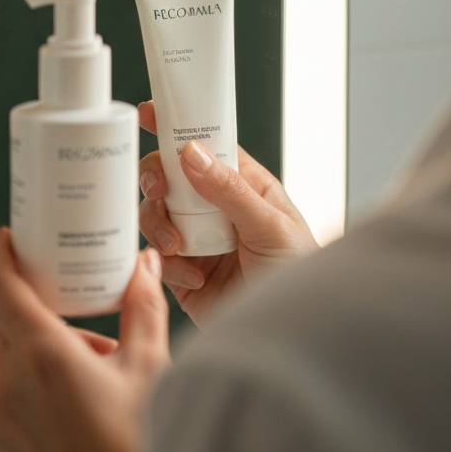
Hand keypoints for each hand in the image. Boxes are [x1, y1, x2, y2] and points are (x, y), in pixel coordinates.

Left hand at [0, 229, 169, 451]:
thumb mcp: (151, 373)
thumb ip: (143, 309)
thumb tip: (143, 267)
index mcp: (43, 356)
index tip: (10, 239)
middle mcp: (9, 384)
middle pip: (4, 318)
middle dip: (37, 307)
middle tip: (72, 311)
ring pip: (7, 357)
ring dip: (37, 351)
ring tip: (87, 372)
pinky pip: (3, 394)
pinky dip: (28, 386)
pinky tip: (68, 404)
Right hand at [137, 101, 318, 325]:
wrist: (293, 337)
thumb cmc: (301, 277)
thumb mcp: (272, 228)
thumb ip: (230, 191)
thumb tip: (192, 153)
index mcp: (243, 186)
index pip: (205, 146)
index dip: (177, 128)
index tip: (149, 113)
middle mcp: (215, 209)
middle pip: (169, 177)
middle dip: (156, 179)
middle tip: (158, 188)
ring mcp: (197, 240)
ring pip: (155, 214)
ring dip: (159, 226)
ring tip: (178, 248)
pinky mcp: (182, 274)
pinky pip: (156, 257)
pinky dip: (167, 265)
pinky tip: (194, 279)